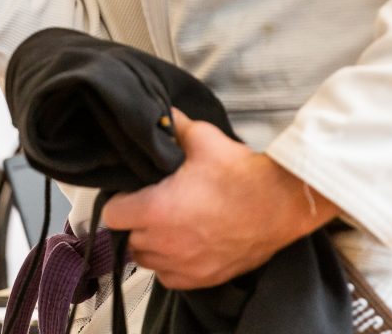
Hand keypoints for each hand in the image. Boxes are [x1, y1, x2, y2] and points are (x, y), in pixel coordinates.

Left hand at [101, 110, 338, 288]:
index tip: (129, 191)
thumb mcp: (201, 138)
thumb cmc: (239, 173)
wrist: (279, 204)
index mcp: (156, 210)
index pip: (111, 215)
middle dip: (132, 221)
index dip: (117, 200)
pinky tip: (179, 243)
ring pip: (146, 260)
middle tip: (147, 203)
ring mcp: (185, 265)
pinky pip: (168, 278)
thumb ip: (172, 125)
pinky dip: (168, 264)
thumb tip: (158, 112)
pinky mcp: (204, 279)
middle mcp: (165, 243)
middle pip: (126, 239)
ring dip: (148, 244)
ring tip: (162, 223)